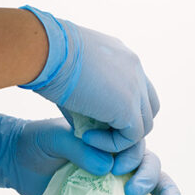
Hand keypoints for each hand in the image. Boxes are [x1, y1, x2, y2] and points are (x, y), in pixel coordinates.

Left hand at [0, 109, 192, 194]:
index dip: (134, 160)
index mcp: (110, 140)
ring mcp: (116, 182)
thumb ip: (77, 149)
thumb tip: (105, 168)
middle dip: (153, 181)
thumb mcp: (53, 139)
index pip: (137, 147)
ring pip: (154, 186)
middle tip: (134, 193)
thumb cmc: (35, 144)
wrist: (16, 161)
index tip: (116, 170)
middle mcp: (119, 160)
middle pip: (152, 167)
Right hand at [19, 6, 158, 153]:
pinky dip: (110, 144)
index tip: (96, 117)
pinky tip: (86, 137)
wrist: (46, 50)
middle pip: (148, 107)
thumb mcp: (72, 71)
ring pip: (143, 125)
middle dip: (127, 125)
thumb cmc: (46, 56)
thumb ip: (87, 91)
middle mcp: (135, 68)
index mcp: (121, 56)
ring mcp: (135, 87)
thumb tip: (84, 116)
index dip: (123, 108)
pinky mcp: (128, 107)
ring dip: (117, 137)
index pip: (138, 87)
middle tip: (97, 132)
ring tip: (87, 136)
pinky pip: (131, 137)